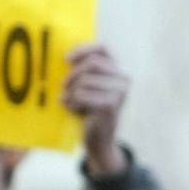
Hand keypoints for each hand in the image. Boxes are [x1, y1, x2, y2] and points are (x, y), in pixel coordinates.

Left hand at [62, 43, 128, 177]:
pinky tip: (75, 111)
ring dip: (71, 93)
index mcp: (119, 70)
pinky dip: (73, 102)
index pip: (103, 49)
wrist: (99, 140)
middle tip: (64, 88)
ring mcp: (119, 92)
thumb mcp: (89, 88)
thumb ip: (84, 72)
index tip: (66, 59)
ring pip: (84, 80)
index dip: (84, 50)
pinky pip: (81, 94)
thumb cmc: (90, 111)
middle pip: (91, 63)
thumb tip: (67, 56)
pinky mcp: (110, 105)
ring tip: (71, 103)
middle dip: (72, 75)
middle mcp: (124, 78)